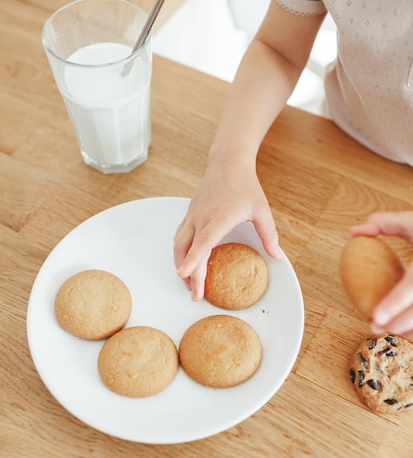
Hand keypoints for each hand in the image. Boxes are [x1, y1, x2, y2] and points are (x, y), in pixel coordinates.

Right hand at [174, 163, 280, 300]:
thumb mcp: (261, 210)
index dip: (193, 260)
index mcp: (219, 218)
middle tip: (196, 295)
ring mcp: (193, 216)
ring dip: (181, 264)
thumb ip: (269, 235)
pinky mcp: (189, 214)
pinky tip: (185, 260)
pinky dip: (180, 252)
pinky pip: (179, 236)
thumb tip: (277, 256)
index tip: (184, 275)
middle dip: (189, 275)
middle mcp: (201, 218)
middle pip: (188, 250)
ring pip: (179, 244)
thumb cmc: (244, 184)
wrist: (227, 163)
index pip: (203, 243)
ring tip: (188, 282)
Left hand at [350, 211, 412, 338]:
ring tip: (389, 331)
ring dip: (411, 329)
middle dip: (398, 324)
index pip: (412, 286)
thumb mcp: (412, 220)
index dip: (394, 303)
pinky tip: (407, 330)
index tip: (375, 316)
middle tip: (374, 328)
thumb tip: (354, 233)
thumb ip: (384, 223)